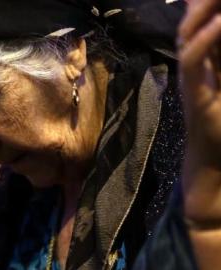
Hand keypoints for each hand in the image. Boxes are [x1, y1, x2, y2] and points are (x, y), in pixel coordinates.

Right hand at [178, 0, 220, 221]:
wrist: (216, 158)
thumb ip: (218, 55)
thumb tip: (220, 28)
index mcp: (206, 57)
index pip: (198, 23)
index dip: (201, 6)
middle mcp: (194, 63)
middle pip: (191, 22)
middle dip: (201, 4)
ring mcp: (191, 77)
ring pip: (187, 35)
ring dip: (201, 12)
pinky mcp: (193, 92)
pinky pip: (192, 60)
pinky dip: (203, 39)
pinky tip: (220, 22)